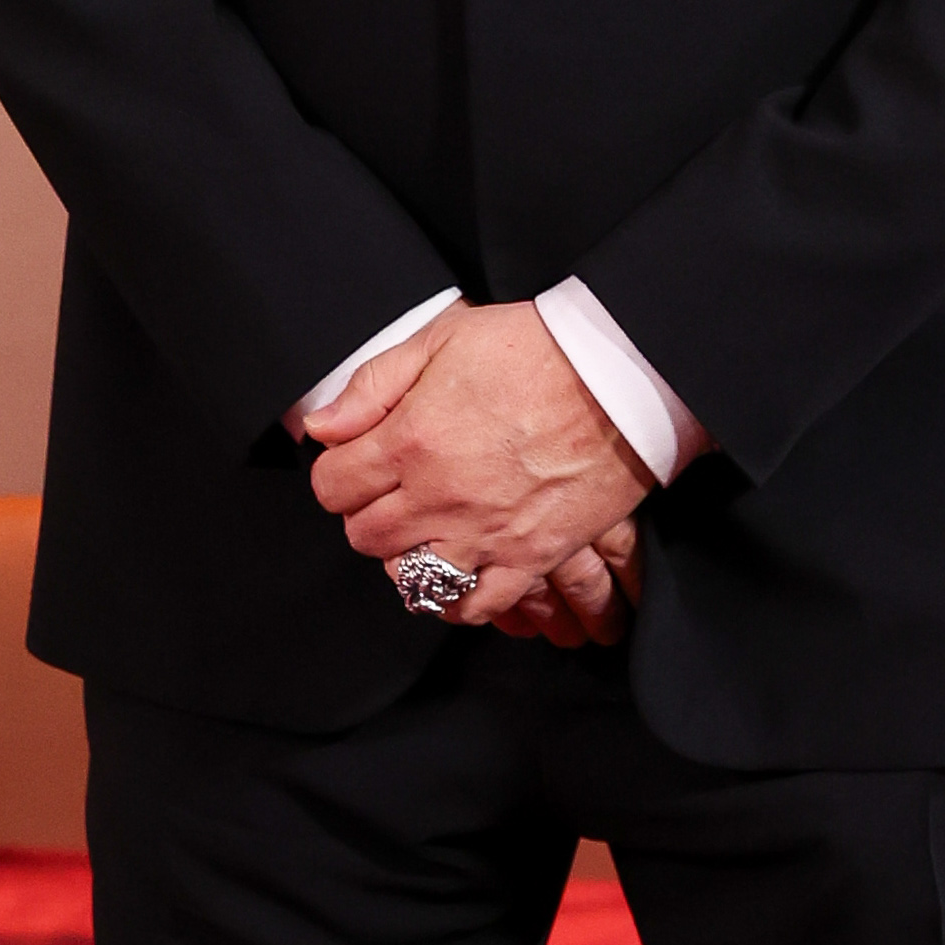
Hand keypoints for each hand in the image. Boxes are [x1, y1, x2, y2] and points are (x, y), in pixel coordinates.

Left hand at [302, 302, 652, 631]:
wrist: (621, 375)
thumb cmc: (538, 348)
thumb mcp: (443, 339)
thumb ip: (374, 386)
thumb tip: (322, 427)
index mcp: (411, 441)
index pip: (332, 486)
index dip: (337, 472)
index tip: (356, 460)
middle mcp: (440, 497)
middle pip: (365, 536)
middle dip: (368, 512)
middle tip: (392, 491)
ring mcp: (485, 534)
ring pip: (411, 578)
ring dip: (408, 556)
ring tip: (425, 530)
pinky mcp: (531, 557)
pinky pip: (476, 605)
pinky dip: (459, 597)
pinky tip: (460, 571)